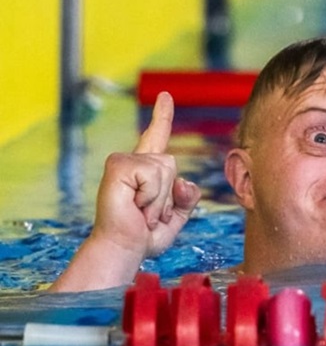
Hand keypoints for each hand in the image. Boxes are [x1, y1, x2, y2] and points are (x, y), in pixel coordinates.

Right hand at [50, 92, 200, 291]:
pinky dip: (151, 197)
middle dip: (168, 195)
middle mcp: (133, 160)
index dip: (163, 115)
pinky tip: (134, 206)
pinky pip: (153, 174)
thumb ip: (188, 198)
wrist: (124, 250)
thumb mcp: (176, 216)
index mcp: (147, 169)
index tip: (166, 95)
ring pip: (165, 169)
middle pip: (172, 163)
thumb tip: (184, 182)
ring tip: (141, 211)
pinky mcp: (117, 165)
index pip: (157, 136)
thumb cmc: (145, 236)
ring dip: (159, 200)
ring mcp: (123, 161)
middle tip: (148, 214)